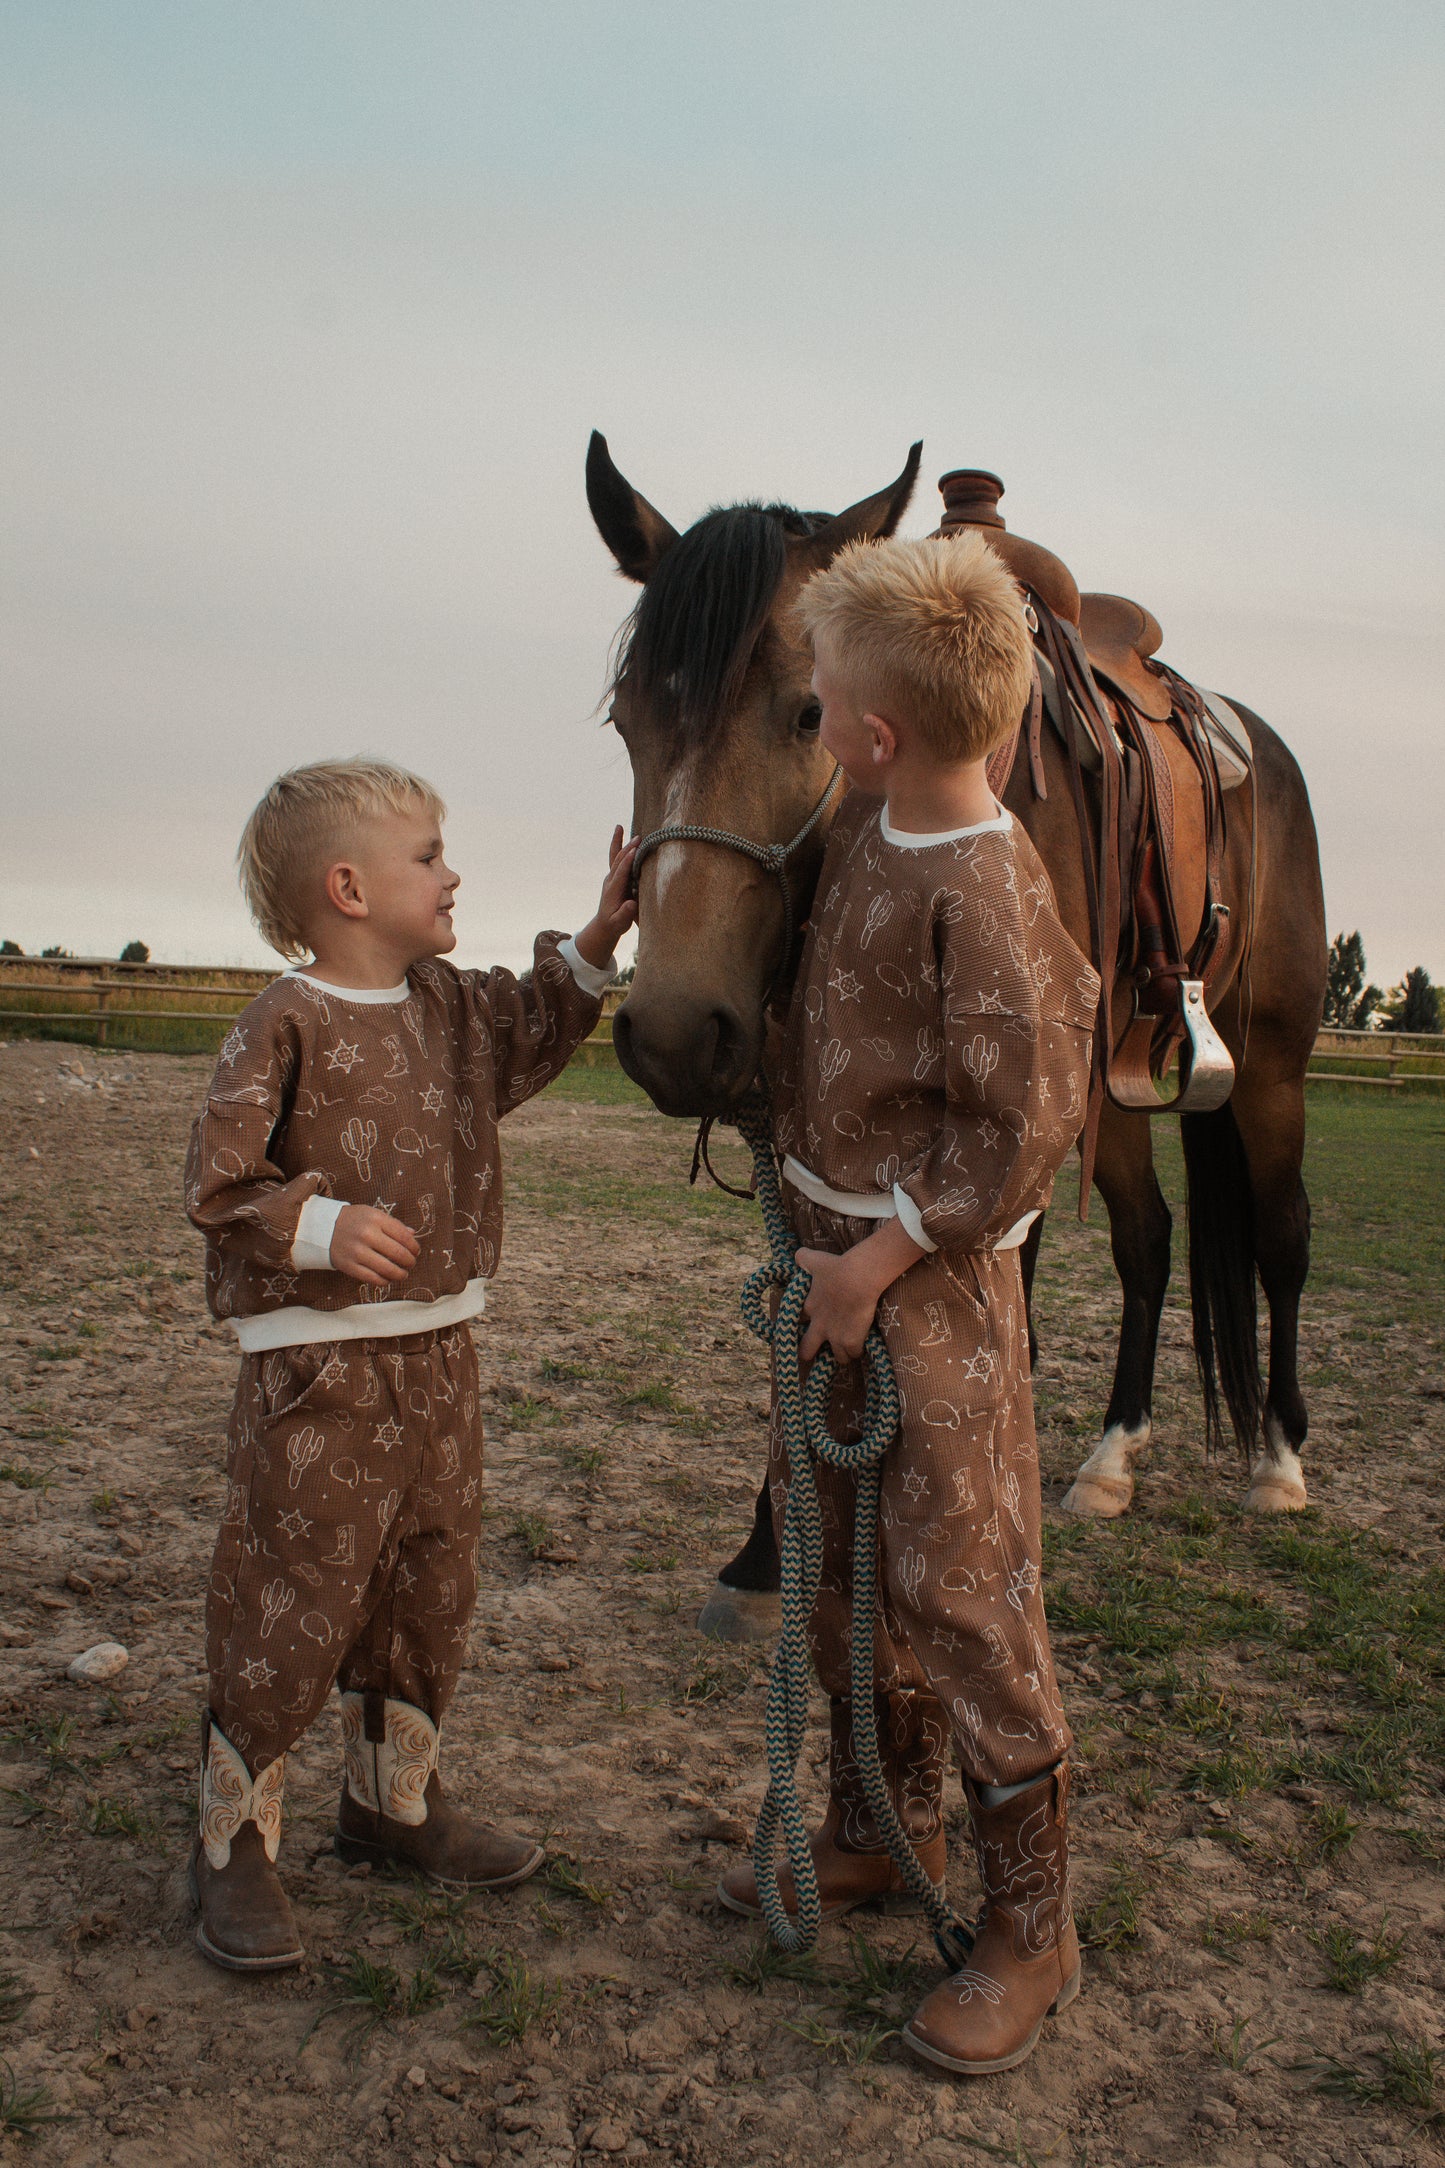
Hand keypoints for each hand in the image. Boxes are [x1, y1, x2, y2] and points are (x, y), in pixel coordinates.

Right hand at [328, 1205, 420, 1286]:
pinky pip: (373, 1278)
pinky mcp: (349, 1266)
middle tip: (411, 1263)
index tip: (416, 1251)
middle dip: (410, 1261)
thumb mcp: (373, 1214)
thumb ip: (393, 1224)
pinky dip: (384, 1281)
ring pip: (388, 1269)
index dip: (414, 1247)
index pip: (404, 1236)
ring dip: (400, 1274)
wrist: (322, 1228)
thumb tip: (413, 1235)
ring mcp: (357, 1252)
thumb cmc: (353, 1220)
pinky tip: (388, 1279)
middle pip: (399, 1254)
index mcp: (375, 1219)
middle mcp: (367, 1234)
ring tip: (403, 1274)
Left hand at [572, 826, 638, 968]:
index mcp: (613, 891)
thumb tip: (630, 904)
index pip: (620, 873)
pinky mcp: (614, 876)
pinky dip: (617, 846)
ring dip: (619, 843)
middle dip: (627, 849)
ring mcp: (611, 877)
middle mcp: (610, 881)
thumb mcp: (619, 923)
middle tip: (638, 837)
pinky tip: (620, 834)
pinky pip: (615, 858)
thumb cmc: (614, 924)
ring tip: (619, 827)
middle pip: (617, 861)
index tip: (635, 850)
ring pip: (614, 856)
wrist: (604, 925)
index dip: (627, 861)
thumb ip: (625, 913)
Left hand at [797, 1217, 926, 1362]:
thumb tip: (797, 1255)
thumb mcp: (814, 1259)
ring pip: (836, 1357)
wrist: (857, 1277)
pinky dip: (857, 1351)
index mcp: (809, 1308)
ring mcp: (835, 1336)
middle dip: (809, 1352)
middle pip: (806, 1350)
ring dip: (841, 1353)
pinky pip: (853, 1354)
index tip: (812, 1323)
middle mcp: (819, 1326)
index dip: (806, 1323)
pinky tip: (861, 1345)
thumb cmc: (836, 1267)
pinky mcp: (851, 1341)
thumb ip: (803, 1258)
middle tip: (816, 1351)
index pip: (800, 1323)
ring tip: (847, 1347)